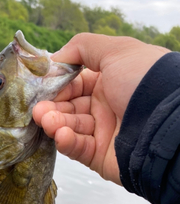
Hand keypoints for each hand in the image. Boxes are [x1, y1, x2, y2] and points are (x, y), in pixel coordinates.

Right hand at [33, 33, 169, 184]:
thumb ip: (82, 47)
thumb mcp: (116, 50)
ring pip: (70, 128)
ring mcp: (104, 132)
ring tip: (45, 120)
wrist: (166, 123)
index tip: (41, 86)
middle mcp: (107, 106)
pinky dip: (67, 141)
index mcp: (111, 81)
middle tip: (37, 108)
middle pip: (69, 107)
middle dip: (51, 107)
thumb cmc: (144, 81)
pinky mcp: (100, 156)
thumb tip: (55, 57)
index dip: (58, 84)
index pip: (76, 83)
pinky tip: (61, 134)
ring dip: (55, 123)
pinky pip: (78, 148)